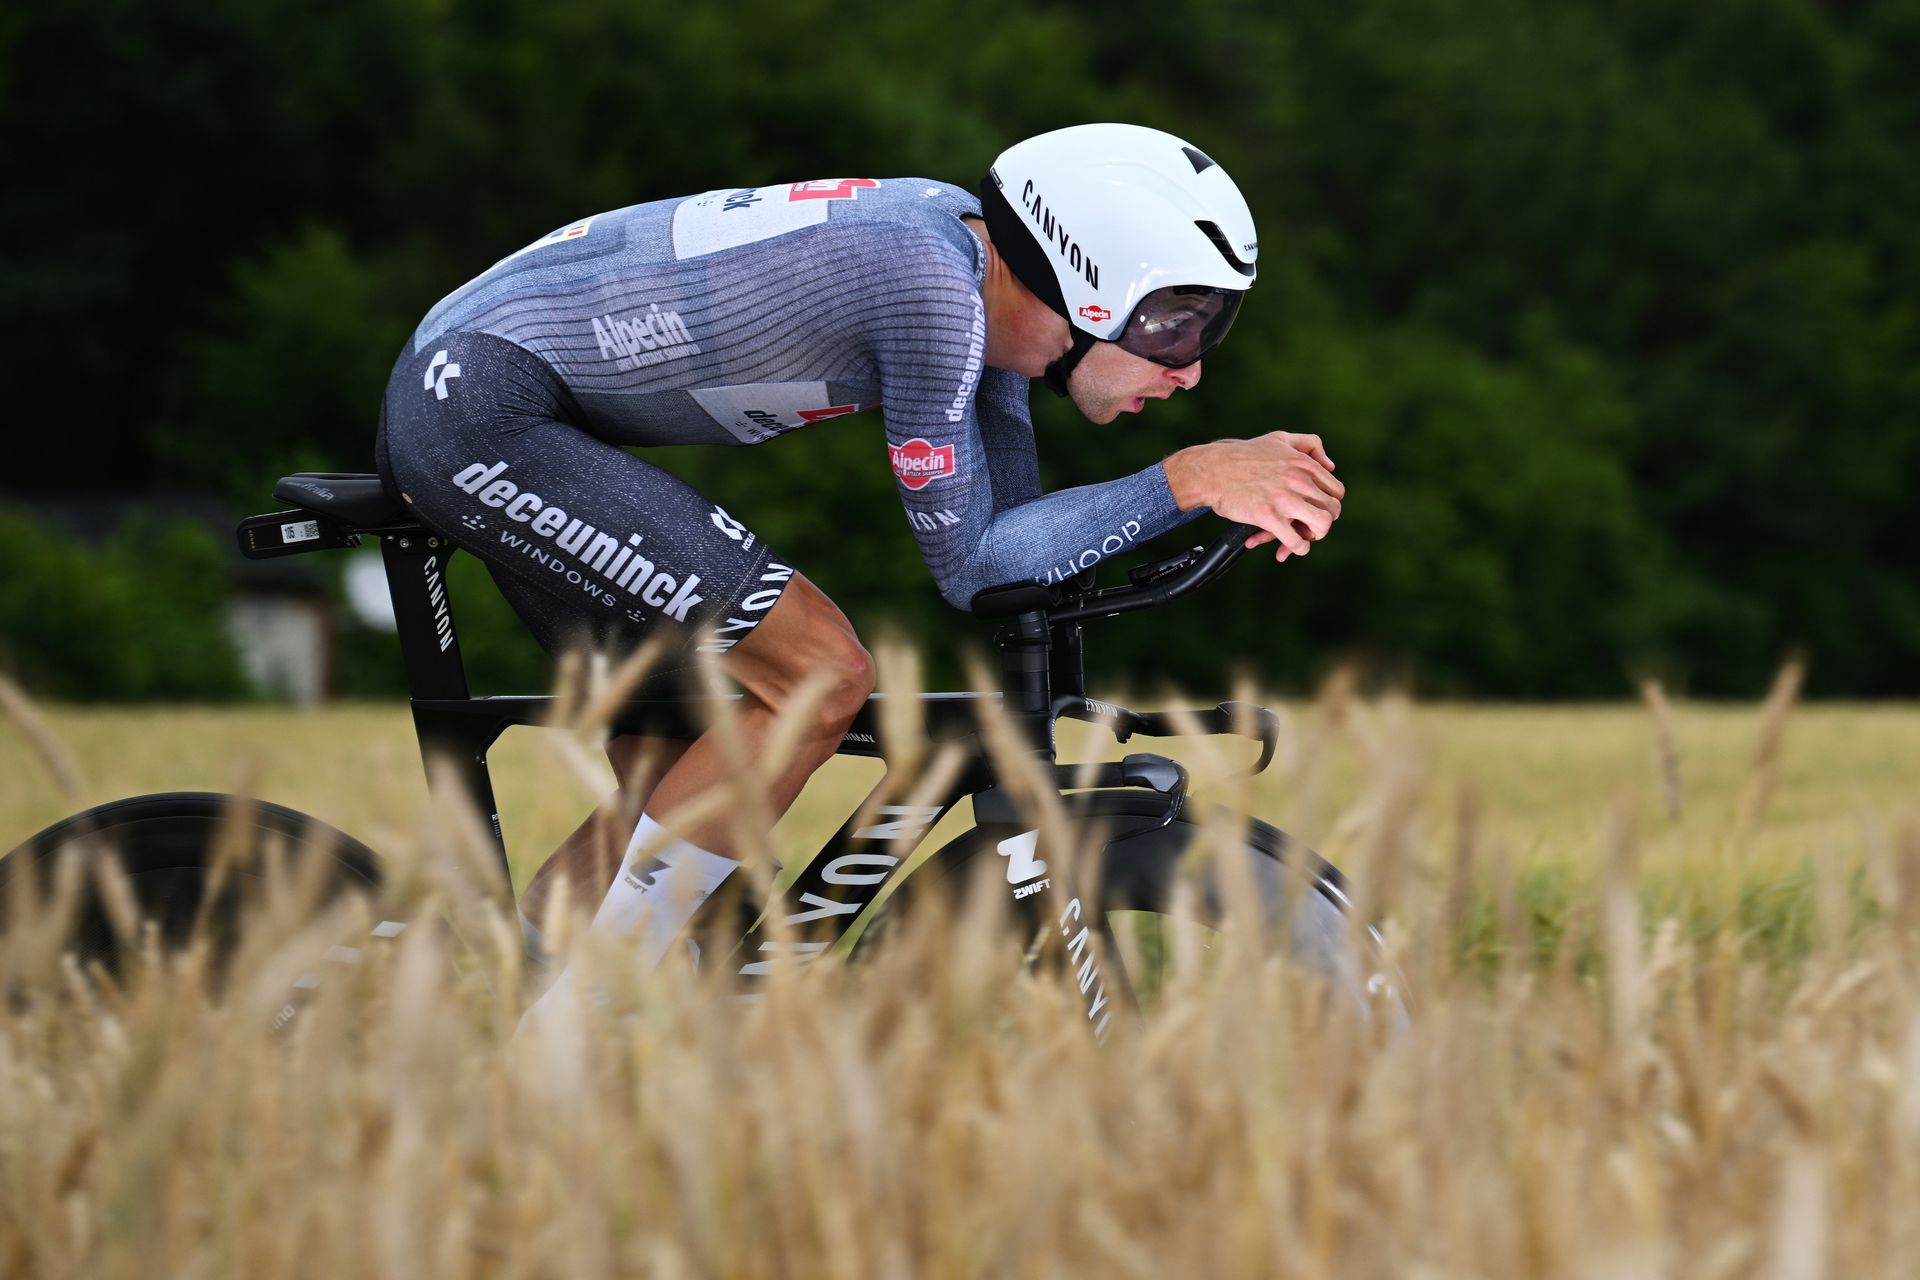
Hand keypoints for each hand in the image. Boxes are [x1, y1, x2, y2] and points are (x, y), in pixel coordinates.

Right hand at [1164, 432, 1343, 559]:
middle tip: (1307, 526)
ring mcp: (1284, 499)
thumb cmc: (1242, 455)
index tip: (1314, 510)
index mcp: (1303, 463)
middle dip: (1322, 522)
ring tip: (1301, 538)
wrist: (1212, 470)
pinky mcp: (1269, 516)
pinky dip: (1296, 548)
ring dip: (1313, 536)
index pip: (1336, 492)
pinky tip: (1286, 548)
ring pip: (1322, 526)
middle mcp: (1298, 480)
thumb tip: (1330, 466)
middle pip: (1332, 510)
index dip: (1327, 504)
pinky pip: (1296, 541)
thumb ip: (1309, 445)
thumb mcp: (1280, 438)